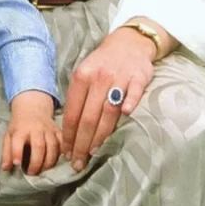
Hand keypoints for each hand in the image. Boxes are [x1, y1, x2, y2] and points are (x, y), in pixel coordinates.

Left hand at [1, 90, 61, 175]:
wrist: (33, 107)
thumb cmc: (19, 126)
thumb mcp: (9, 135)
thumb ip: (6, 152)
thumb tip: (5, 168)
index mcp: (21, 129)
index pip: (18, 141)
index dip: (17, 153)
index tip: (17, 164)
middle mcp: (36, 128)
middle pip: (39, 146)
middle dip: (36, 163)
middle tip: (31, 173)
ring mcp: (48, 129)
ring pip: (53, 147)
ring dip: (49, 162)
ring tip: (43, 171)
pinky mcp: (57, 131)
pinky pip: (62, 143)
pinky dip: (61, 154)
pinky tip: (56, 162)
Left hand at [61, 27, 155, 171]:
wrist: (128, 43)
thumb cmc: (103, 64)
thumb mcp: (84, 74)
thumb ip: (78, 98)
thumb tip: (68, 129)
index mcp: (81, 77)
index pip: (72, 112)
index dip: (69, 135)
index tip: (66, 153)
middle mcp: (98, 77)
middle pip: (88, 116)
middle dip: (81, 143)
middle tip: (78, 162)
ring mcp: (119, 77)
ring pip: (108, 111)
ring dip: (100, 135)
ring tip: (93, 153)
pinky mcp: (138, 77)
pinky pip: (133, 92)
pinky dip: (129, 103)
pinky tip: (126, 116)